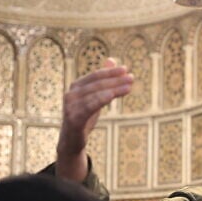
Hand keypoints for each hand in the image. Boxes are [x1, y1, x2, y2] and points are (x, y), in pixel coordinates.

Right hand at [56, 58, 132, 180]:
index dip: (111, 72)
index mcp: (76, 86)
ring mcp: (70, 106)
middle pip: (96, 84)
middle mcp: (71, 94)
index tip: (126, 69)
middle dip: (115, 80)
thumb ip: (103, 80)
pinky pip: (88, 107)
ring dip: (112, 89)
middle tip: (131, 78)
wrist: (71, 140)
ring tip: (128, 87)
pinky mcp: (73, 119)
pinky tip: (112, 96)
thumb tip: (112, 60)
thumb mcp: (94, 97)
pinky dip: (100, 100)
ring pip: (94, 94)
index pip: (96, 76)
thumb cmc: (84, 116)